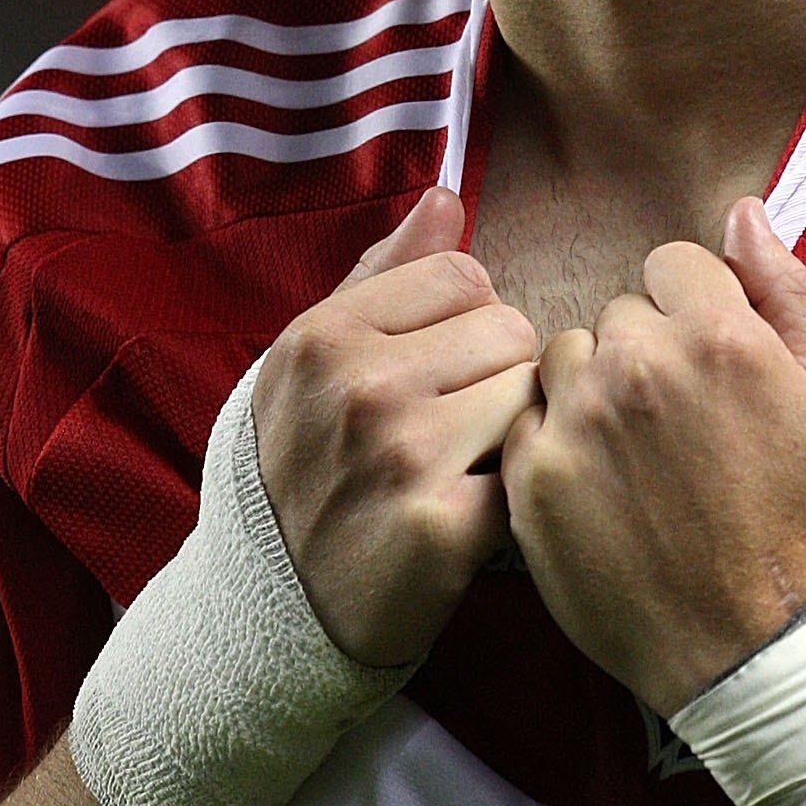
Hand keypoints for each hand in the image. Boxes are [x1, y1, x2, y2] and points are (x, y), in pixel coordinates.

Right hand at [252, 188, 539, 665]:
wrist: (274, 608)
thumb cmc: (302, 470)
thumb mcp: (311, 363)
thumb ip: (383, 275)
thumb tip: (447, 196)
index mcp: (324, 335)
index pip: (464, 275)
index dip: (467, 322)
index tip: (438, 370)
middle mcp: (358, 385)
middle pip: (509, 329)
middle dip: (498, 375)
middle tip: (458, 427)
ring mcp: (400, 455)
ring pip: (529, 393)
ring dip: (514, 431)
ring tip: (468, 465)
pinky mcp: (442, 527)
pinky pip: (531, 468)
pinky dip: (517, 492)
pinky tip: (477, 513)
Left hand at [500, 197, 805, 715]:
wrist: (746, 642)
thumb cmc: (799, 516)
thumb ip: (786, 289)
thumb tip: (743, 211)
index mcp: (716, 332)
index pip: (672, 264)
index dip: (691, 312)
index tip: (706, 367)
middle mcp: (638, 363)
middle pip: (616, 311)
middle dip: (642, 350)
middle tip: (675, 424)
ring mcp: (577, 419)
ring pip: (563, 357)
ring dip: (590, 389)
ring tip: (633, 453)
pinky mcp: (532, 475)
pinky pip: (528, 418)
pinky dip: (555, 441)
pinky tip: (597, 485)